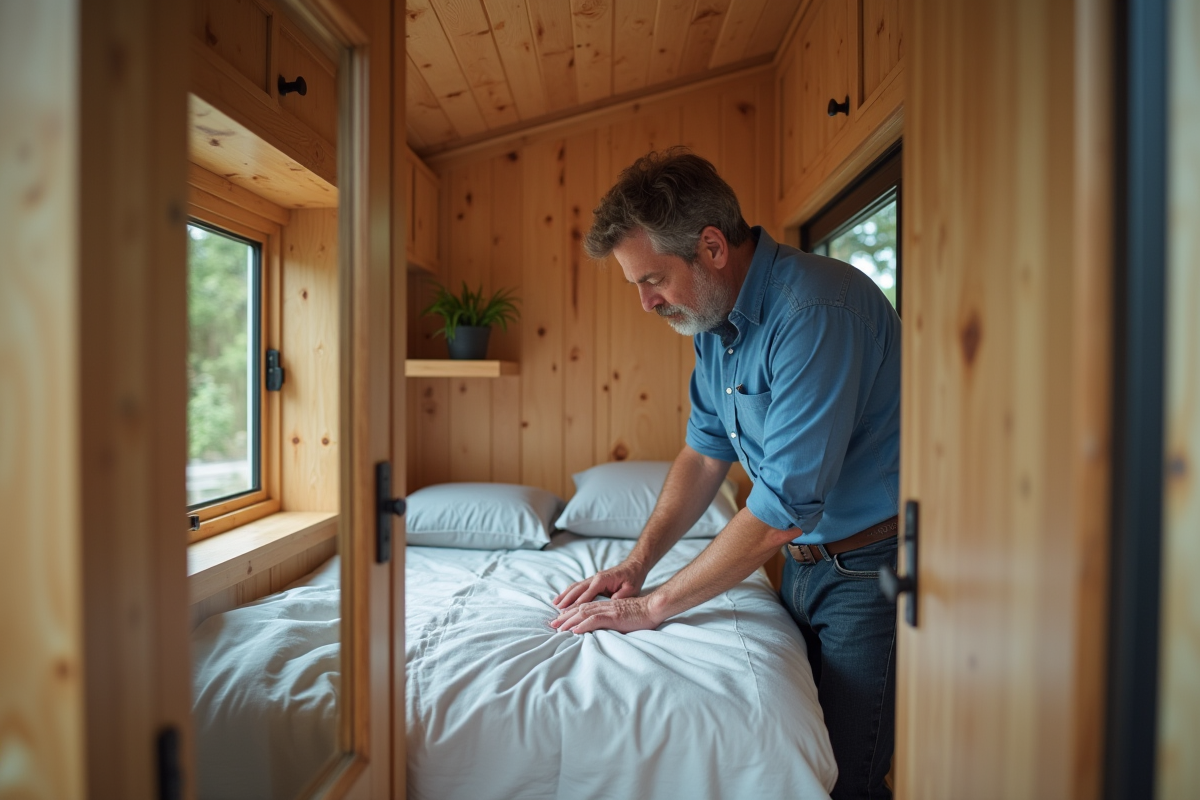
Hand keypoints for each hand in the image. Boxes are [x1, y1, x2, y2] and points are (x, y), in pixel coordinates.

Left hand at [549, 595, 663, 634]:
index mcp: (606, 605)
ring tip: (559, 629)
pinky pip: (596, 620)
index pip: (584, 608)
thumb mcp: (622, 617)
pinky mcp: (614, 616)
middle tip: (552, 624)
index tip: (560, 620)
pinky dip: (584, 625)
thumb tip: (601, 629)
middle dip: (565, 617)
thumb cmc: (640, 614)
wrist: (653, 608)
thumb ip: (610, 620)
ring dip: (570, 621)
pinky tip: (575, 631)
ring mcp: (608, 610)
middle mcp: (604, 605)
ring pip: (584, 613)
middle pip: (580, 609)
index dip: (570, 613)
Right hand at [552, 560, 645, 610]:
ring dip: (565, 596)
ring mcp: (592, 579)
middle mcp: (594, 578)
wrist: (634, 567)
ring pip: (575, 587)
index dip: (577, 605)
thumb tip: (611, 603)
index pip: (587, 594)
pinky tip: (562, 598)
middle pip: (577, 590)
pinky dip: (568, 592)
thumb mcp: (631, 589)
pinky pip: (577, 587)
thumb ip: (620, 597)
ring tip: (555, 605)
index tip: (568, 614)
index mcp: (602, 580)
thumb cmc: (633, 579)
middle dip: (566, 601)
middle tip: (557, 613)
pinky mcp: (592, 581)